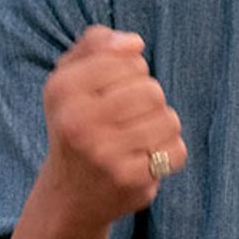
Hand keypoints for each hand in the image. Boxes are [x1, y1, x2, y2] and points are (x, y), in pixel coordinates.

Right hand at [36, 26, 186, 229]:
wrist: (70, 195)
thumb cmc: (78, 124)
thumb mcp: (71, 78)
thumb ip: (96, 45)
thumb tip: (133, 43)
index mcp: (62, 90)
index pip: (127, 59)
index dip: (130, 71)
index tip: (112, 90)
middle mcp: (78, 122)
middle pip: (151, 89)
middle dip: (148, 100)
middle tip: (125, 118)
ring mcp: (104, 153)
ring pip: (168, 119)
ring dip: (160, 127)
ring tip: (135, 138)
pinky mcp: (129, 179)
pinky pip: (176, 151)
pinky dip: (168, 154)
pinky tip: (143, 159)